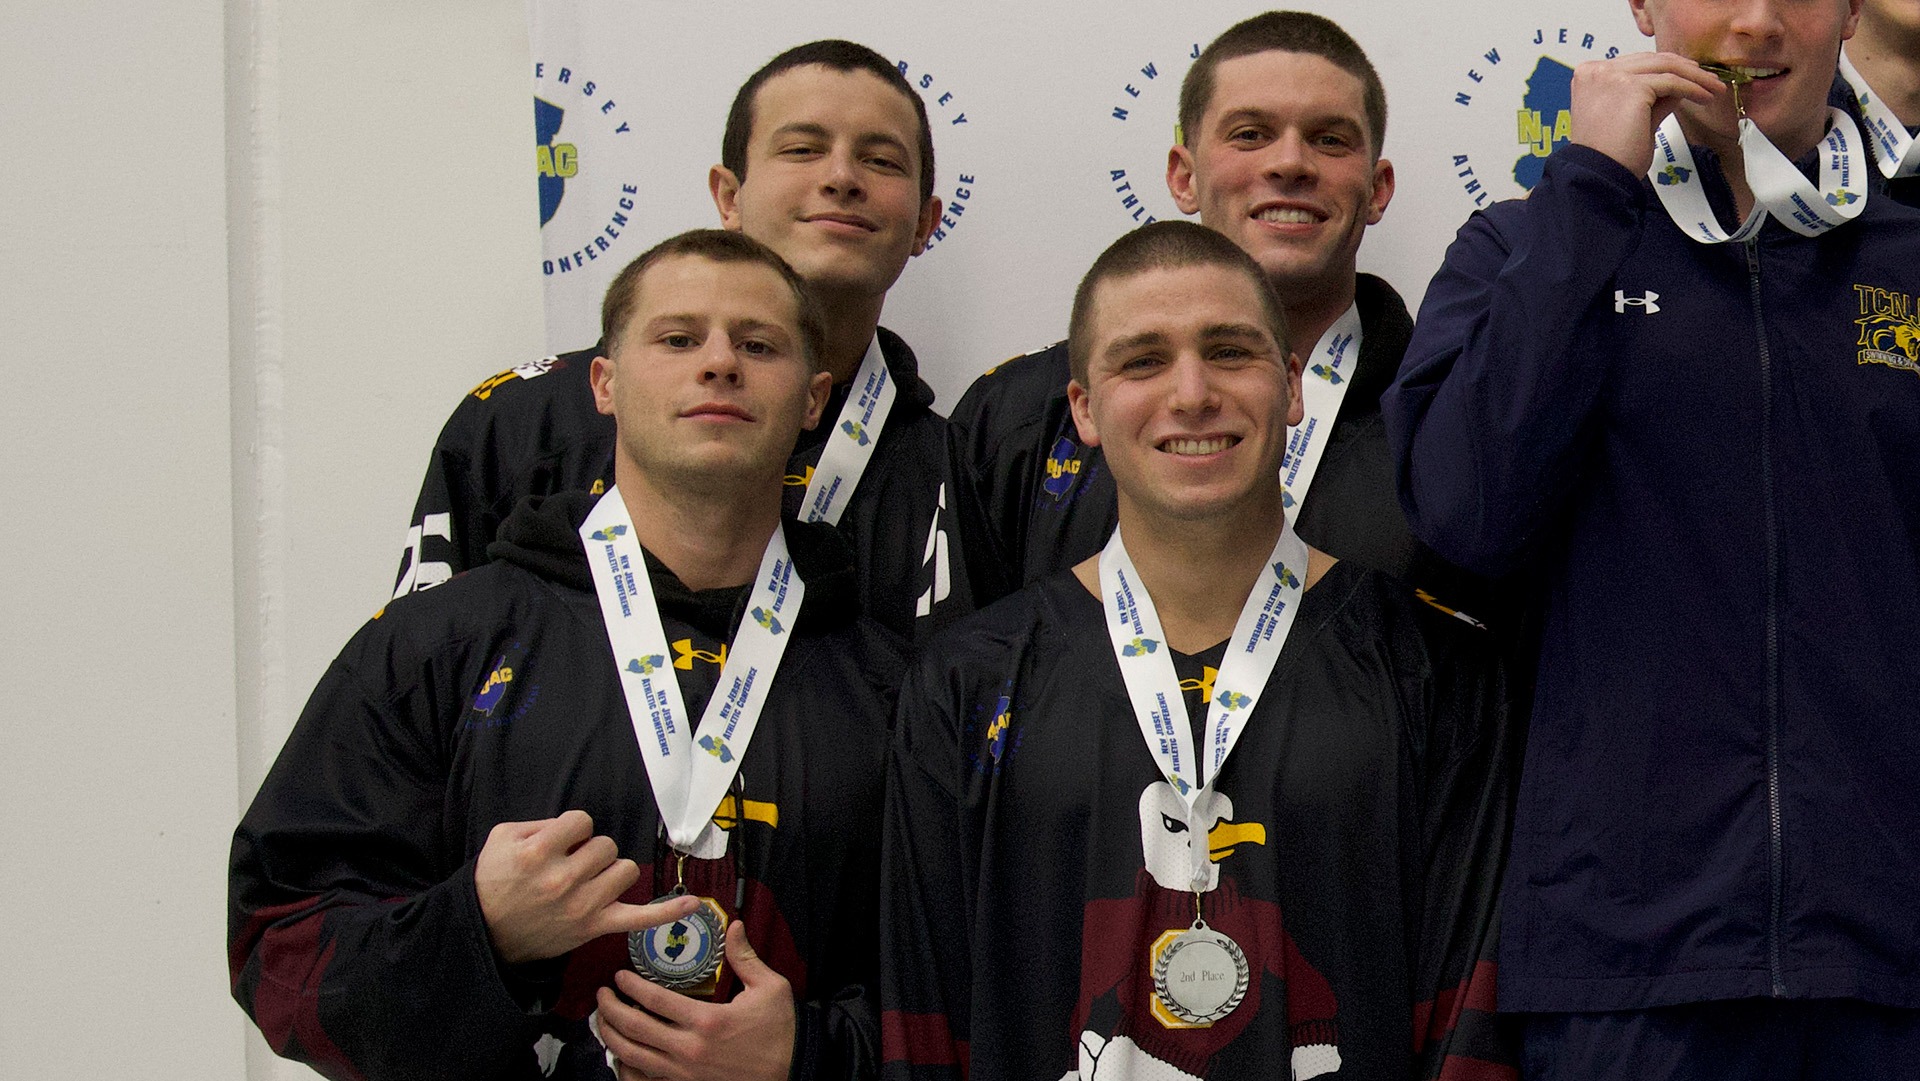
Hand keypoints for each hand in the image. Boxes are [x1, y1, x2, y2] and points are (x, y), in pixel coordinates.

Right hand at [474, 810, 698, 964]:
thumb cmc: (495, 882)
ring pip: (624, 870)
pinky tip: (692, 904)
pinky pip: (639, 917)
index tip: (561, 841)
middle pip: (606, 845)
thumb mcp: (503, 838)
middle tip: (569, 864)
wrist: (486, 933)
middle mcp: (563, 879)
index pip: (582, 821)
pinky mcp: (594, 926)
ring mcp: (583, 906)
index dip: (573, 828)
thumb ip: (542, 824)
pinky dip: (666, 912)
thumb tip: (577, 826)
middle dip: (590, 850)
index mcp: (539, 853)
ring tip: (587, 880)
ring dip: (609, 870)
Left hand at [595, 922, 795, 1080]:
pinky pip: (646, 1080)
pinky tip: (622, 1054)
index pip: (655, 1000)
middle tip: (602, 995)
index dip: (631, 986)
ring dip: (612, 1037)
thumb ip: (745, 957)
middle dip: (611, 1010)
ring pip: (634, 1057)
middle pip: (635, 1028)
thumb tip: (734, 927)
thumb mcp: (770, 987)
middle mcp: (690, 1050)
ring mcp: (686, 1074)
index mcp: (708, 1021)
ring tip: (604, 1021)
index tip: (620, 976)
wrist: (793, 1070)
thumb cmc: (781, 1030)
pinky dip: (628, 1068)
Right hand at [1571, 51, 1723, 173]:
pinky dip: (1692, 88)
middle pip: (1652, 60)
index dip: (1666, 68)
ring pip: (1665, 67)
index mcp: (1589, 76)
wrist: (1599, 177)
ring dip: (1695, 77)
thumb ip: (1651, 99)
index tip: (1688, 76)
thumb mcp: (1630, 119)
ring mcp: (1611, 76)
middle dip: (1684, 69)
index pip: (1637, 63)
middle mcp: (1597, 72)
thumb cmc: (1609, 156)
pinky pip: (1671, 82)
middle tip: (1707, 80)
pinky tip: (1704, 97)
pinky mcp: (1629, 86)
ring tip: (1713, 89)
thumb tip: (1676, 88)